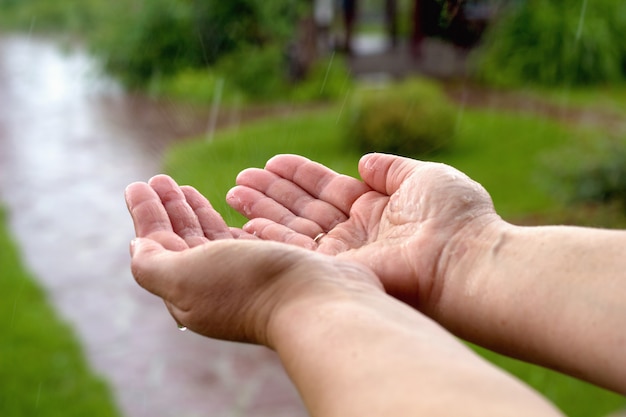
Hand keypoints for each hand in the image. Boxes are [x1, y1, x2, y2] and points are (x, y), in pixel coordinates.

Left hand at [125, 175, 381, 345]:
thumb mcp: (184, 276)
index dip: (146, 215)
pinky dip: (229, 217)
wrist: (318, 301)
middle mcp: (214, 287)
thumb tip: (136, 246)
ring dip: (194, 210)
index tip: (139, 184)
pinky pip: (242, 237)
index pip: (157, 247)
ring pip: (210, 237)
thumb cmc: (248, 286)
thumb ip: (151, 264)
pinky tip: (228, 205)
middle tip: (160, 180)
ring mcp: (246, 276)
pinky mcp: (274, 265)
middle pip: (183, 240)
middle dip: (170, 209)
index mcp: (188, 292)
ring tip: (183, 187)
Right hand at [226, 153, 501, 311]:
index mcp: (376, 208)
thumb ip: (390, 168)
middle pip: (304, 209)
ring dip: (263, 211)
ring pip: (294, 228)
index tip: (272, 162)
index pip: (327, 188)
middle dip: (272, 193)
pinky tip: (245, 223)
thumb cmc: (454, 215)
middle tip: (240, 179)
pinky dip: (271, 238)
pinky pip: (296, 251)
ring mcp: (345, 254)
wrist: (464, 259)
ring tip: (233, 192)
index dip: (299, 175)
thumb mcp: (423, 176)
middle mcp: (356, 232)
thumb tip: (364, 161)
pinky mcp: (336, 272)